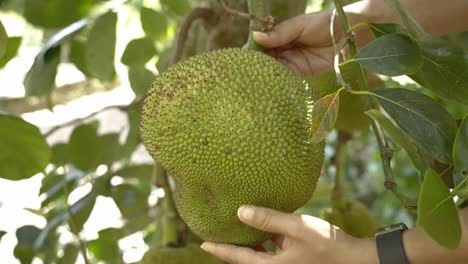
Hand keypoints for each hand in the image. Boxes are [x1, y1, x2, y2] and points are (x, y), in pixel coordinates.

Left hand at [200, 205, 377, 263]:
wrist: (354, 259)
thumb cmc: (326, 245)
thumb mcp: (296, 229)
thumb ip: (268, 219)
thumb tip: (240, 212)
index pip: (238, 258)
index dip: (220, 249)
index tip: (204, 242)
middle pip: (247, 257)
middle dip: (232, 246)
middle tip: (217, 232)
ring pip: (260, 253)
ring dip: (250, 242)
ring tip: (237, 226)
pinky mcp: (294, 259)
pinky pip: (272, 250)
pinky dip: (265, 239)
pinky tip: (265, 225)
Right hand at [253, 10, 371, 75]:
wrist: (352, 34)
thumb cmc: (326, 23)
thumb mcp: (300, 25)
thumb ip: (279, 33)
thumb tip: (255, 37)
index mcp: (281, 34)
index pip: (262, 43)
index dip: (251, 50)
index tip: (241, 58)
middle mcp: (284, 49)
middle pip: (265, 59)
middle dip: (255, 66)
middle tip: (244, 74)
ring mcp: (293, 62)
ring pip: (273, 70)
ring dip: (265, 76)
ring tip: (253, 82)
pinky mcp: (302, 73)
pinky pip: (287, 79)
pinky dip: (278, 82)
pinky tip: (269, 86)